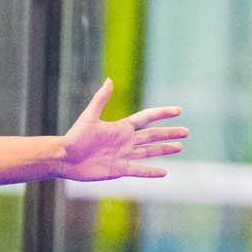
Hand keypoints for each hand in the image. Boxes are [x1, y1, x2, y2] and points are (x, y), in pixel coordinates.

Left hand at [56, 79, 186, 181]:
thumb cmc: (75, 136)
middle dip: (169, 133)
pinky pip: (139, 170)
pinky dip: (151, 172)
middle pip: (152, 136)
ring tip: (179, 147)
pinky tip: (164, 172)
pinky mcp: (119, 170)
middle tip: (186, 131)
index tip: (178, 110)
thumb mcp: (89, 116)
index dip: (162, 114)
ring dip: (164, 150)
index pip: (146, 118)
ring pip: (149, 152)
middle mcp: (125, 141)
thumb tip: (109, 80)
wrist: (65, 158)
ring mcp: (123, 156)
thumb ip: (101, 99)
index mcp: (121, 127)